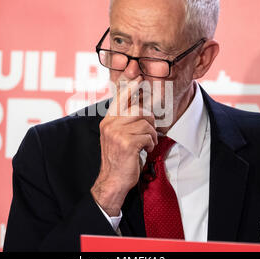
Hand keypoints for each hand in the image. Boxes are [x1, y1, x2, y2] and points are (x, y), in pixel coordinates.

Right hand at [91, 76, 157, 215]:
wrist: (112, 181)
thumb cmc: (118, 159)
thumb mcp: (116, 137)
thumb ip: (123, 122)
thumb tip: (139, 107)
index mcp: (107, 122)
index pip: (119, 100)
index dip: (130, 87)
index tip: (138, 77)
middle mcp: (110, 125)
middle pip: (138, 110)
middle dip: (150, 119)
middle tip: (150, 131)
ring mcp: (117, 133)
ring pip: (145, 123)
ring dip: (152, 134)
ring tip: (148, 143)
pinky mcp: (127, 143)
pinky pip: (148, 135)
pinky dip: (151, 143)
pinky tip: (146, 150)